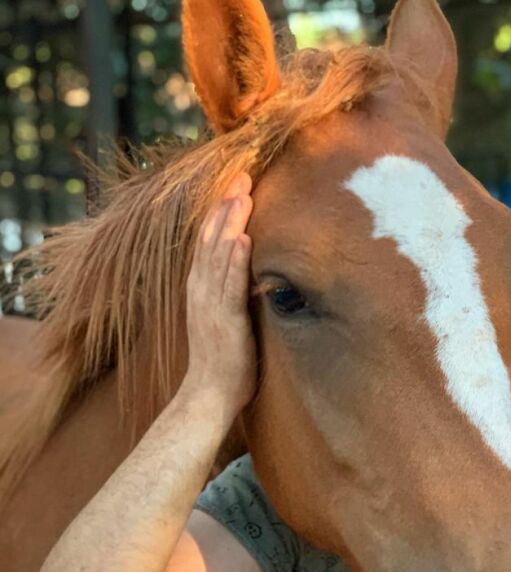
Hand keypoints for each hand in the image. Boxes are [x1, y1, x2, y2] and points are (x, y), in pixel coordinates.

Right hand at [182, 174, 255, 420]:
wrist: (207, 396)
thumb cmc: (221, 361)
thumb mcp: (225, 319)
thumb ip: (232, 295)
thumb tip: (248, 275)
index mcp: (202, 289)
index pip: (209, 242)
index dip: (220, 213)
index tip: (234, 186)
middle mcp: (202, 290)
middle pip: (212, 239)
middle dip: (226, 206)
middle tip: (240, 175)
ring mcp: (211, 304)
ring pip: (218, 255)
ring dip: (230, 223)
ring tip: (241, 194)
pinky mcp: (224, 320)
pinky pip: (229, 286)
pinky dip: (235, 261)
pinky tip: (242, 239)